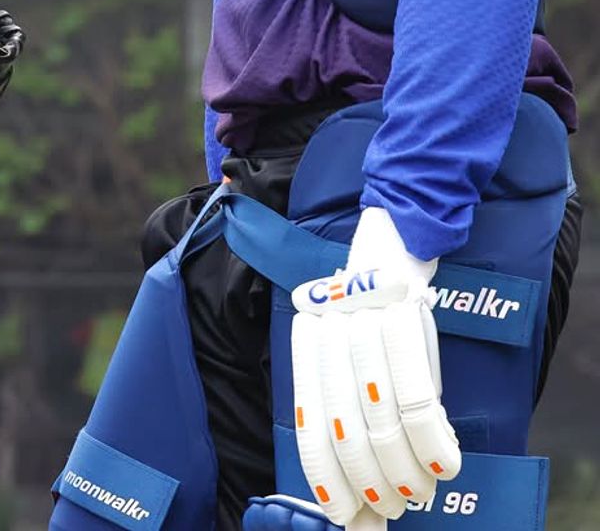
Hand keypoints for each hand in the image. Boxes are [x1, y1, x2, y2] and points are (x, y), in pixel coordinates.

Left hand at [290, 207, 460, 526]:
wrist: (391, 247)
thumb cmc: (373, 320)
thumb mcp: (351, 359)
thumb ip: (347, 412)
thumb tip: (358, 495)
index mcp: (306, 346)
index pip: (310, 424)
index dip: (327, 475)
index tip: (345, 513)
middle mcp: (327, 335)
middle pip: (347, 430)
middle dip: (373, 482)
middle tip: (393, 506)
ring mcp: (363, 326)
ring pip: (383, 420)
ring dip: (406, 470)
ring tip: (419, 490)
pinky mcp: (402, 320)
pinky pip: (418, 397)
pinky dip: (433, 441)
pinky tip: (445, 464)